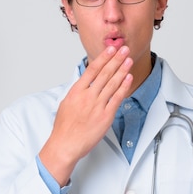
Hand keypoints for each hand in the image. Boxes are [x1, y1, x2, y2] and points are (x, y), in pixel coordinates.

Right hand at [38, 46, 132, 185]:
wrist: (66, 144)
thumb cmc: (64, 127)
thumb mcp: (66, 103)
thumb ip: (77, 92)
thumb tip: (85, 82)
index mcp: (76, 92)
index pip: (92, 70)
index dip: (103, 58)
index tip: (110, 49)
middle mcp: (87, 96)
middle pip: (104, 73)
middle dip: (116, 59)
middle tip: (124, 49)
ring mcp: (97, 106)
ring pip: (112, 83)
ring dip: (121, 70)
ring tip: (128, 60)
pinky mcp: (105, 116)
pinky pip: (117, 98)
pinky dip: (123, 87)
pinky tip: (128, 78)